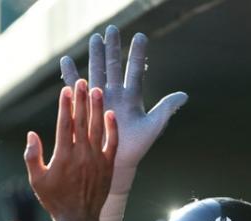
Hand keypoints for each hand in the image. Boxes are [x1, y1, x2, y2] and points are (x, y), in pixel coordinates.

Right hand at [24, 80, 117, 220]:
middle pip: (82, 121)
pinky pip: (112, 143)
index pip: (65, 124)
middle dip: (82, 100)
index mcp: (63, 156)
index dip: (66, 105)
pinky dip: (112, 128)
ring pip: (98, 128)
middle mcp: (82, 155)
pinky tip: (111, 114)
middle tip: (83, 82)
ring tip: (98, 90)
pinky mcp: (108, 166)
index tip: (66, 90)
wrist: (79, 218)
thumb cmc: (55, 199)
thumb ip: (32, 156)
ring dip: (97, 108)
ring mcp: (97, 160)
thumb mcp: (36, 180)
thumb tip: (32, 134)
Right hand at [61, 26, 187, 183]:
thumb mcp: (153, 127)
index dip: (137, 54)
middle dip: (112, 48)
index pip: (135, 71)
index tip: (140, 36)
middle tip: (112, 29)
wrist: (118, 162)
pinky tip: (66, 60)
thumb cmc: (137, 147)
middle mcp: (116, 94)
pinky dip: (71, 75)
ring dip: (94, 56)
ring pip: (96, 72)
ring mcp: (100, 99)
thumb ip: (166, 109)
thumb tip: (184, 94)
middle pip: (113, 66)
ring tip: (94, 38)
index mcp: (132, 97)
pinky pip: (77, 89)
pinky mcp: (86, 107)